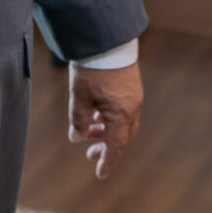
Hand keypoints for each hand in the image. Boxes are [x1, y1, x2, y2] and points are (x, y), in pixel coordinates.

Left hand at [67, 60, 142, 178]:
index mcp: (121, 114)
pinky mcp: (131, 86)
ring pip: (123, 123)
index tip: (100, 175)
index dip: (107, 162)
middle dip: (107, 148)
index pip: (116, 147)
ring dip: (107, 132)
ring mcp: (134, 96)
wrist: (105, 37)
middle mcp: (132, 107)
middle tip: (89, 154)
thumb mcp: (79, 95)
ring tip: (89, 132)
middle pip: (122, 137)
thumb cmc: (91, 67)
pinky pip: (123, 110)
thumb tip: (77, 138)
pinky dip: (110, 118)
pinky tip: (96, 113)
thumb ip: (78, 119)